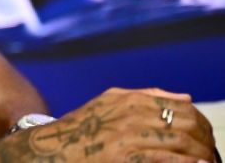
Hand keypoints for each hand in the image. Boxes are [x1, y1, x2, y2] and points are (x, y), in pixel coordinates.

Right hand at [0, 87, 216, 161]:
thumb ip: (144, 98)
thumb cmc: (77, 134)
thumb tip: (184, 97)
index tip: (205, 143)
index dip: (201, 127)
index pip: (182, 107)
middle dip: (205, 143)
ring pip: (182, 142)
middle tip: (208, 158)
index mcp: (127, 98)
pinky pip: (167, 159)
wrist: (46, 151)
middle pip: (187, 123)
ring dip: (199, 156)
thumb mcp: (107, 107)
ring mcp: (127, 133)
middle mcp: (129, 111)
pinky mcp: (124, 155)